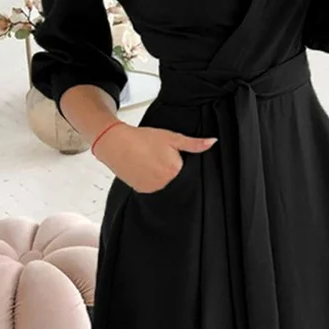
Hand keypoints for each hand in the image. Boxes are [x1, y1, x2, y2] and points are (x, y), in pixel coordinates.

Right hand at [93, 122, 216, 193]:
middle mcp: (165, 182)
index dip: (179, 160)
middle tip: (158, 156)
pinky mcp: (143, 191)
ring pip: (165, 183)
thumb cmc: (143, 138)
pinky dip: (151, 179)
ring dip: (161, 175)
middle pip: (176, 177)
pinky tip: (144, 168)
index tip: (170, 154)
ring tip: (150, 161)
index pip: (186, 169)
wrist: (116, 143)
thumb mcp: (171, 137)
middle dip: (171, 167)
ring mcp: (153, 188)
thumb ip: (193, 143)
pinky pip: (154, 187)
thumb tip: (213, 142)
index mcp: (175, 169)